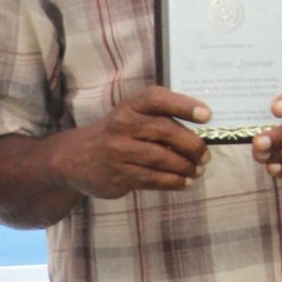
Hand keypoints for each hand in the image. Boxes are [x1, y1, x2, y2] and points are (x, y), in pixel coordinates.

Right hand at [60, 87, 210, 199]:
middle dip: (192, 144)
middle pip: (165, 131)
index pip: (157, 99)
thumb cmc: (114, 134)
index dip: (183, 105)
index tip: (207, 115)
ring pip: (161, 159)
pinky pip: (153, 179)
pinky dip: (174, 182)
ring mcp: (119, 153)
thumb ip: (157, 117)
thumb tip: (200, 130)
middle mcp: (122, 126)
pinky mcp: (118, 176)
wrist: (74, 159)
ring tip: (198, 170)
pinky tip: (184, 182)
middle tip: (205, 155)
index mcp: (129, 107)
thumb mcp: (129, 116)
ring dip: (185, 166)